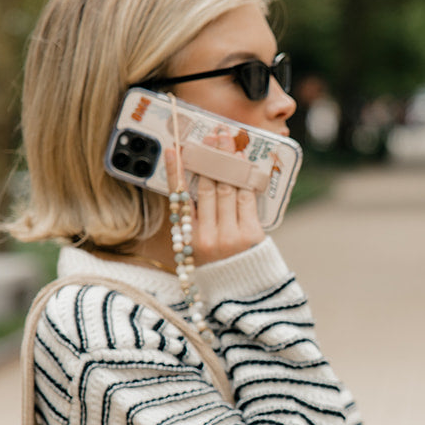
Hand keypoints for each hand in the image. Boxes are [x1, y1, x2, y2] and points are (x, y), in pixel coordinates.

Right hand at [165, 126, 264, 263]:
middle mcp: (206, 236)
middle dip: (209, 157)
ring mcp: (229, 235)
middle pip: (206, 187)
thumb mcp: (199, 245)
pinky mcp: (251, 234)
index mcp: (188, 237)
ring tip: (227, 141)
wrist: (245, 289)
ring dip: (228, 160)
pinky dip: (244, 177)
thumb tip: (203, 178)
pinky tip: (243, 161)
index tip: (173, 150)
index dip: (176, 171)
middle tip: (211, 135)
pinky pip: (246, 198)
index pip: (179, 198)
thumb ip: (198, 218)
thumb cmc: (220, 263)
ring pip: (226, 189)